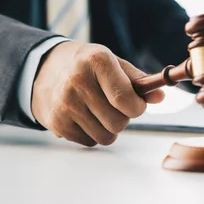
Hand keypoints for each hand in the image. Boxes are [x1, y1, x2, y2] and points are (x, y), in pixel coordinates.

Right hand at [32, 42, 164, 146]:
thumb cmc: (87, 65)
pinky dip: (93, 134)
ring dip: (110, 128)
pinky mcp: (56, 123)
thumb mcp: (113, 62)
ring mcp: (65, 104)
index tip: (137, 104)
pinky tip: (85, 116)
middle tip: (116, 106)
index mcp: (97, 61)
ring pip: (106, 137)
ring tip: (101, 111)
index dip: (137, 107)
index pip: (125, 98)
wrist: (43, 68)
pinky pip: (90, 142)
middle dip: (124, 118)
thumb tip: (160, 97)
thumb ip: (138, 80)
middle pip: (118, 122)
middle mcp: (78, 82)